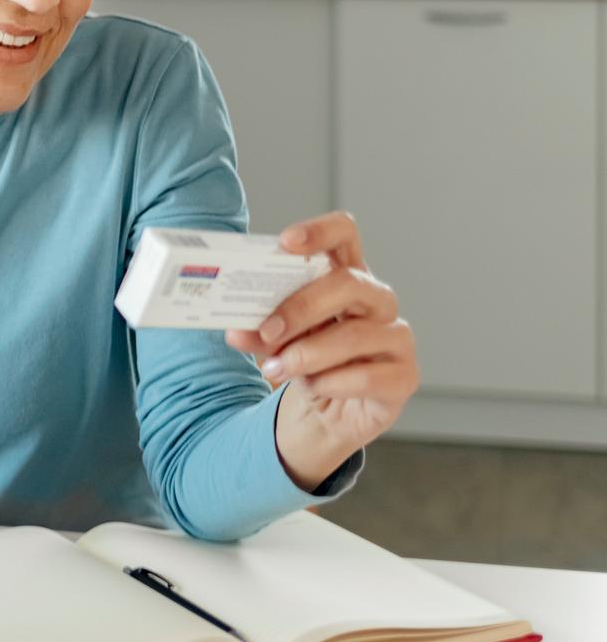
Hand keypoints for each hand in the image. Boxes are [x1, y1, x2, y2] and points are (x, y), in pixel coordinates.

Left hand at [225, 211, 417, 490]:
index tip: (286, 242)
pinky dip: (331, 382)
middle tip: (267, 330)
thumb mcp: (279, 340)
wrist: (329, 410)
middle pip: (348, 283)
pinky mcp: (403, 376)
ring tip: (276, 369)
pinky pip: (368, 376)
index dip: (319, 231)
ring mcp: (396, 337)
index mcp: (345, 276)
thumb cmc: (307, 360)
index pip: (344, 235)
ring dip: (308, 353)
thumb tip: (237, 331)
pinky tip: (313, 387)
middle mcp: (377, 300)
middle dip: (301, 306)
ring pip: (355, 334)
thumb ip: (260, 331)